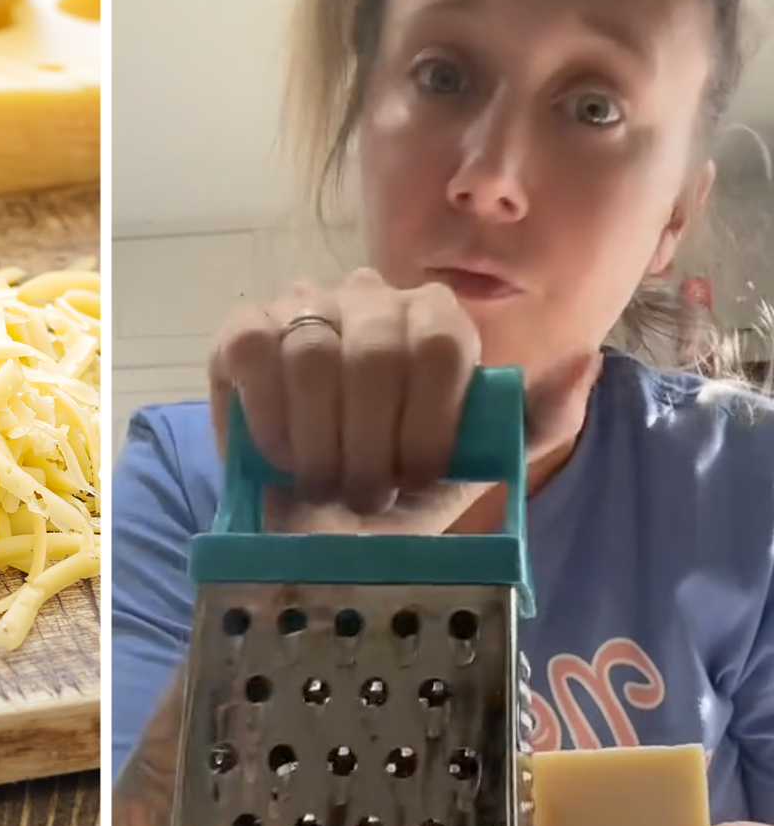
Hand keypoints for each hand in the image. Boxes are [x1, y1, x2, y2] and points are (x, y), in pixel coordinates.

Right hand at [207, 269, 592, 534]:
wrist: (318, 528)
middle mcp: (369, 298)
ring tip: (322, 482)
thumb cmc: (398, 494)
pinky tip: (277, 453)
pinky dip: (267, 413)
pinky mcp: (242, 331)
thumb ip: (537, 420)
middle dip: (369, 444)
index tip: (415, 479)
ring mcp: (303, 307)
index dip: (424, 422)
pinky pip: (253, 350)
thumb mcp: (475, 466)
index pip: (437, 343)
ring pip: (312, 354)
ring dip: (318, 440)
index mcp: (433, 319)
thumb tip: (583, 361)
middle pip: (375, 352)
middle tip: (364, 496)